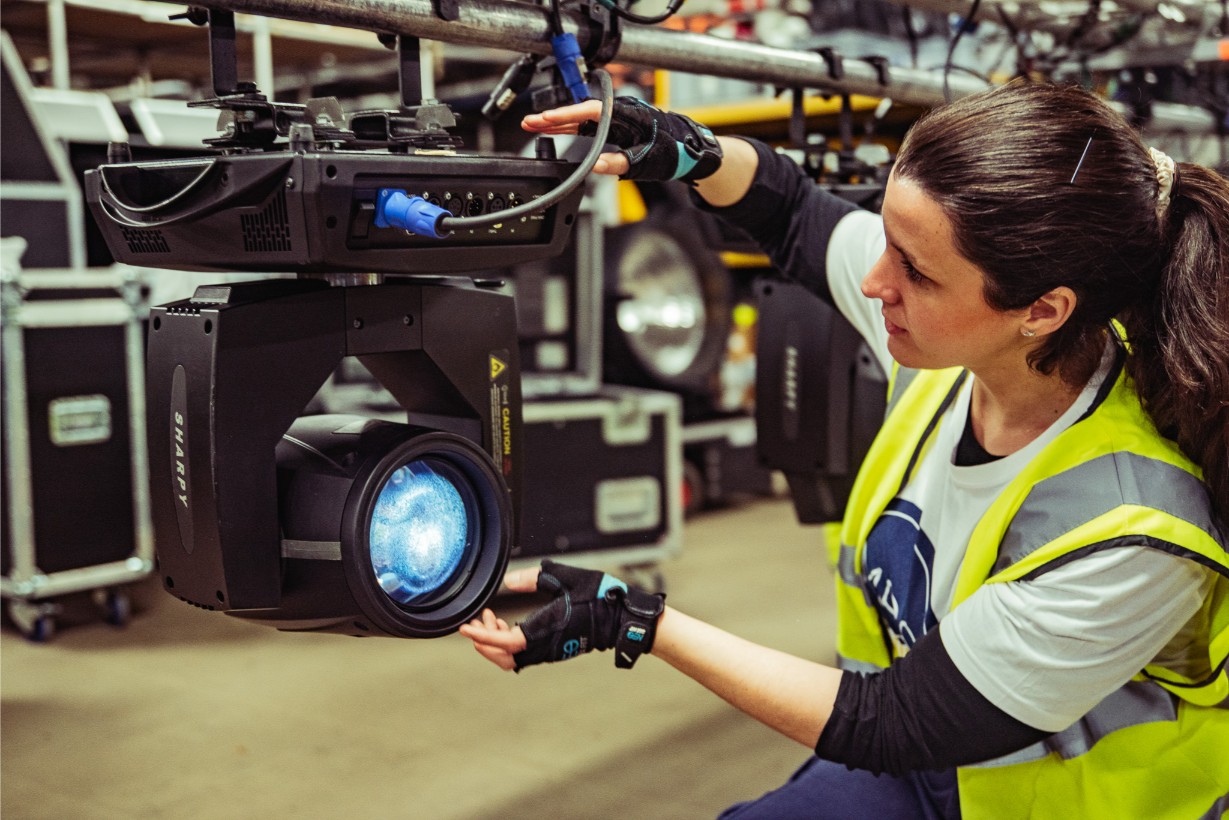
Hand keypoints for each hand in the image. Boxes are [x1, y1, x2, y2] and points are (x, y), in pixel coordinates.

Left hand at [459, 560, 664, 670]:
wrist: (624, 619)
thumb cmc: (601, 597)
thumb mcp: (565, 578)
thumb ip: (535, 578)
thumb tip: (509, 582)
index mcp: (546, 630)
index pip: (506, 642)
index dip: (482, 637)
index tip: (465, 629)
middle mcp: (546, 646)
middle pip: (504, 656)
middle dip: (484, 642)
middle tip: (475, 622)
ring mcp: (551, 651)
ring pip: (514, 657)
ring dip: (496, 642)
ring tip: (490, 619)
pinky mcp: (556, 649)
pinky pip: (525, 653)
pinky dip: (510, 642)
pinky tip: (508, 623)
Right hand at [522, 97, 722, 182]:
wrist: (690, 150)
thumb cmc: (673, 152)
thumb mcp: (645, 162)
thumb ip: (618, 163)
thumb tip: (593, 166)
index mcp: (627, 115)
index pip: (591, 112)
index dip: (567, 116)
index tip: (546, 118)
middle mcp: (620, 113)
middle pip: (581, 114)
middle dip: (554, 118)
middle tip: (528, 121)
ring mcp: (617, 119)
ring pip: (582, 120)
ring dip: (558, 123)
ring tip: (533, 126)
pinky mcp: (616, 127)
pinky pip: (589, 126)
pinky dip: (571, 129)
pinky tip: (554, 131)